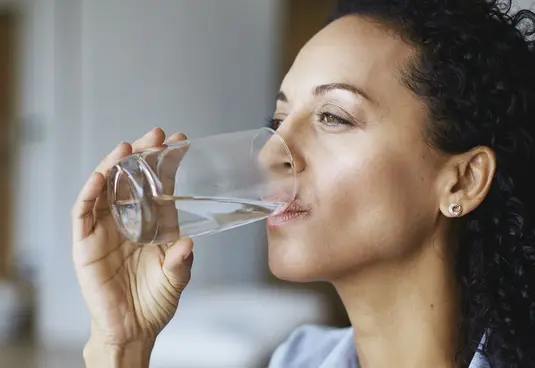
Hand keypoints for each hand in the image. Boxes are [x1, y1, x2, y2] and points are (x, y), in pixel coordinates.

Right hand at [72, 128, 193, 353]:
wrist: (133, 329)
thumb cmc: (155, 301)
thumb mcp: (175, 278)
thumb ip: (181, 261)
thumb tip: (189, 243)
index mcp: (154, 223)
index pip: (160, 185)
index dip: (168, 163)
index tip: (180, 142)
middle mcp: (129, 220)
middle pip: (132, 179)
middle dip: (142, 155)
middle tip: (156, 135)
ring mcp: (105, 230)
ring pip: (106, 188)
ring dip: (113, 166)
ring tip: (126, 148)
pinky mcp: (85, 243)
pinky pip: (83, 213)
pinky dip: (89, 193)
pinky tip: (98, 177)